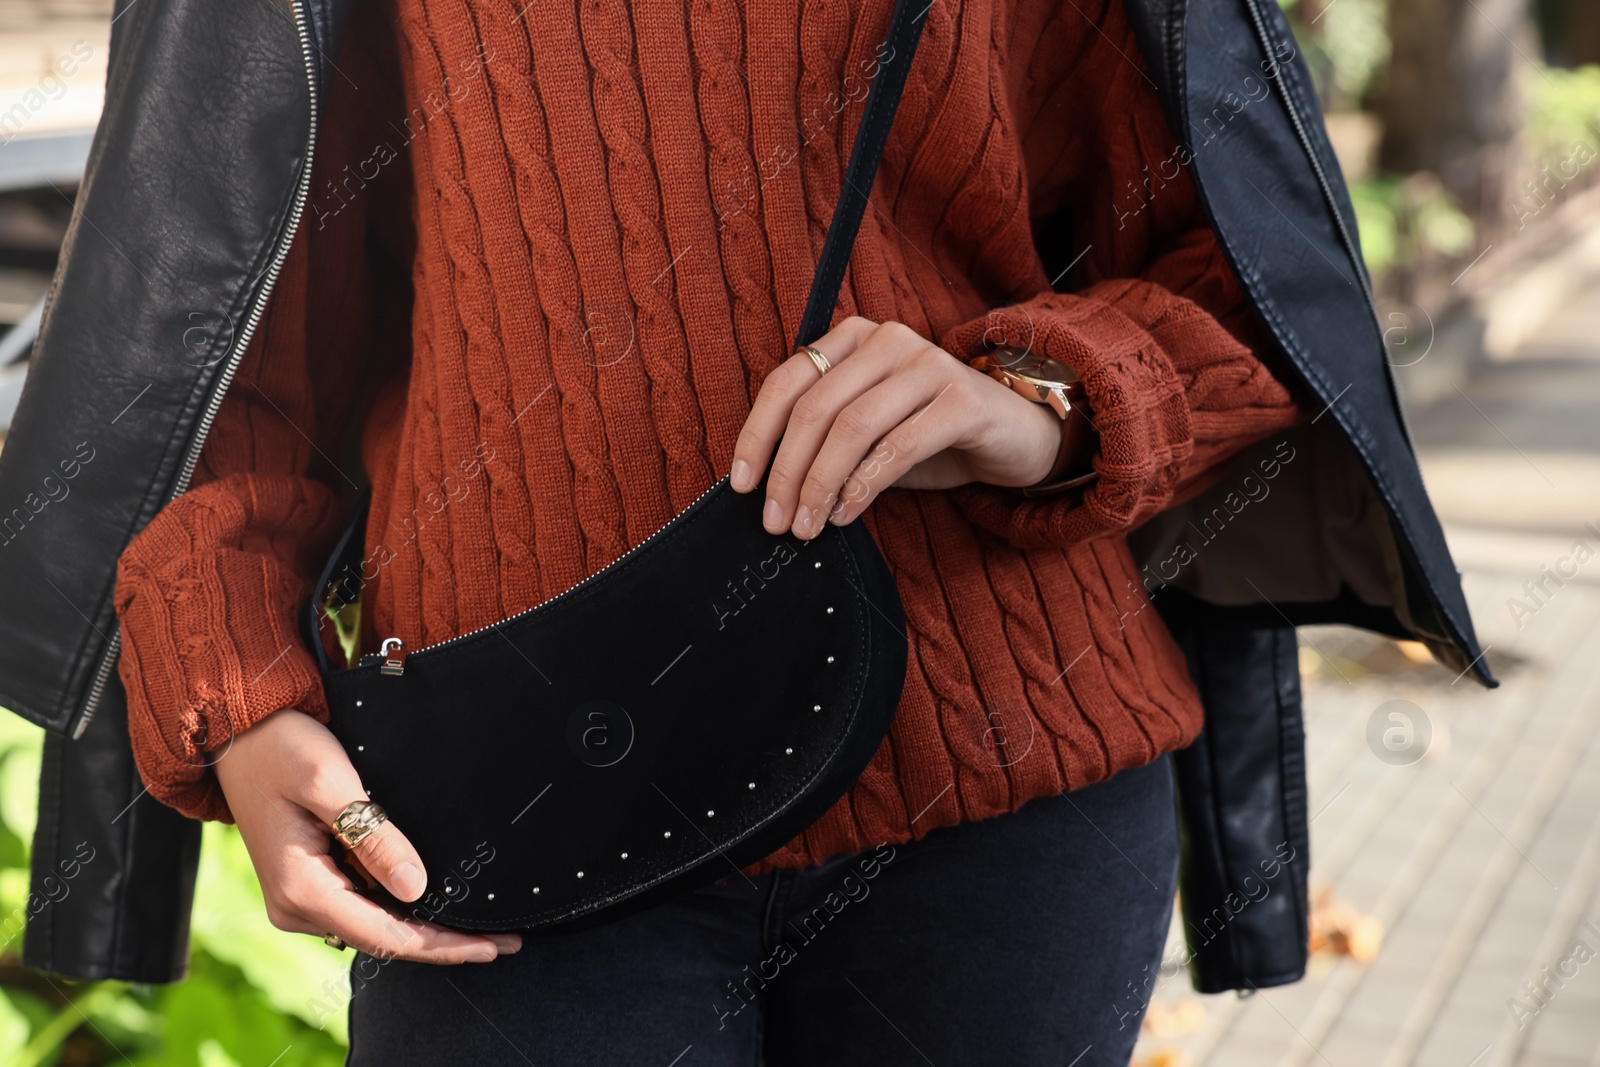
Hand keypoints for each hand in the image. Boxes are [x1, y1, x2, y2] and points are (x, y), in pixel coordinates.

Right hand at [214, 708, 519, 963]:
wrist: (239, 734)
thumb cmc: (280, 750)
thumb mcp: (330, 784)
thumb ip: (374, 837)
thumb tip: (415, 888)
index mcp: (301, 890)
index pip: (385, 937)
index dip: (441, 947)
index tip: (490, 947)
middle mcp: (297, 906)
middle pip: (384, 939)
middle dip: (442, 942)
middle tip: (503, 942)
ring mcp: (300, 898)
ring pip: (375, 925)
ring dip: (425, 927)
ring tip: (481, 926)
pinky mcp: (308, 882)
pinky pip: (362, 905)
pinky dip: (402, 909)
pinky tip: (437, 903)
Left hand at [728, 316, 1070, 535]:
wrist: (1017, 437)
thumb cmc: (931, 436)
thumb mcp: (868, 435)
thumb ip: (824, 444)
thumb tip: (768, 490)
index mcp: (854, 338)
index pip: (786, 382)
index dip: (757, 435)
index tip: (742, 486)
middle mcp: (889, 339)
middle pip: (815, 407)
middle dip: (787, 471)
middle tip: (775, 522)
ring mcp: (929, 364)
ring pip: (853, 427)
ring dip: (820, 485)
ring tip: (807, 527)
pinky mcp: (963, 399)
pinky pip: (899, 446)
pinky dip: (864, 486)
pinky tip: (846, 514)